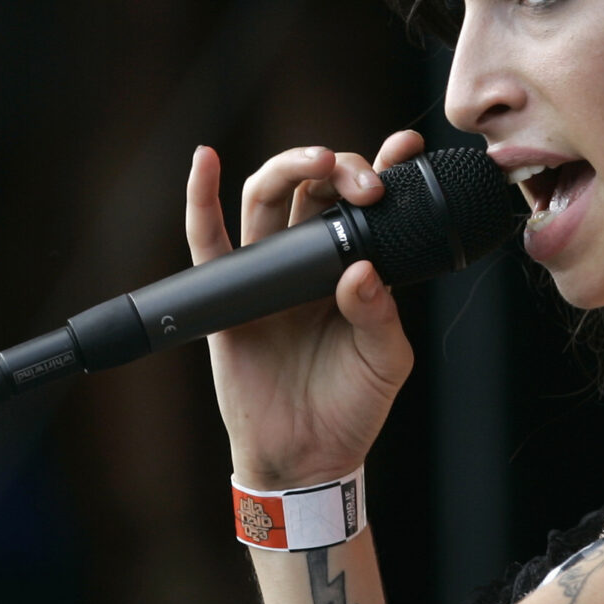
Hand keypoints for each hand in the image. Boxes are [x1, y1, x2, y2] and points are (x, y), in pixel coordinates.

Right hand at [189, 131, 423, 487]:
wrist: (308, 457)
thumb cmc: (352, 407)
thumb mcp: (385, 361)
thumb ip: (379, 314)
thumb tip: (359, 270)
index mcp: (353, 267)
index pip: (366, 205)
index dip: (383, 168)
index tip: (404, 147)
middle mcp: (309, 261)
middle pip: (315, 189)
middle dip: (341, 169)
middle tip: (365, 183)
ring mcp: (267, 273)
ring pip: (267, 198)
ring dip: (288, 167)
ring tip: (317, 161)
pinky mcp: (226, 294)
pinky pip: (207, 239)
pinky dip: (199, 196)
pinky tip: (205, 158)